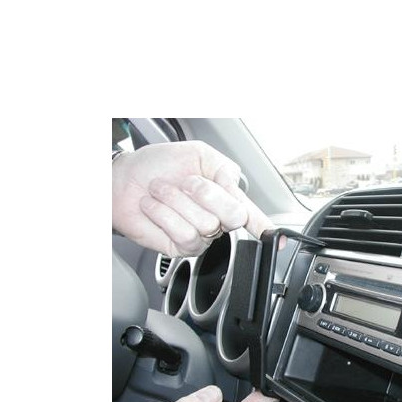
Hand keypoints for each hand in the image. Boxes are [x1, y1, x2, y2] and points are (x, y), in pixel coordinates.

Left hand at [112, 141, 272, 255]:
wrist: (123, 179)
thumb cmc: (158, 164)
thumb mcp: (198, 154)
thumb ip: (224, 169)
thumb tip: (234, 188)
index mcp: (226, 194)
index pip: (254, 214)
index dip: (267, 227)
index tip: (277, 240)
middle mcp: (217, 217)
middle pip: (235, 216)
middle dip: (208, 194)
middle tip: (187, 183)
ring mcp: (200, 235)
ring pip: (206, 224)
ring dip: (177, 200)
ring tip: (162, 191)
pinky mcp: (180, 247)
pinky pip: (184, 234)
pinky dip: (164, 214)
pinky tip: (154, 207)